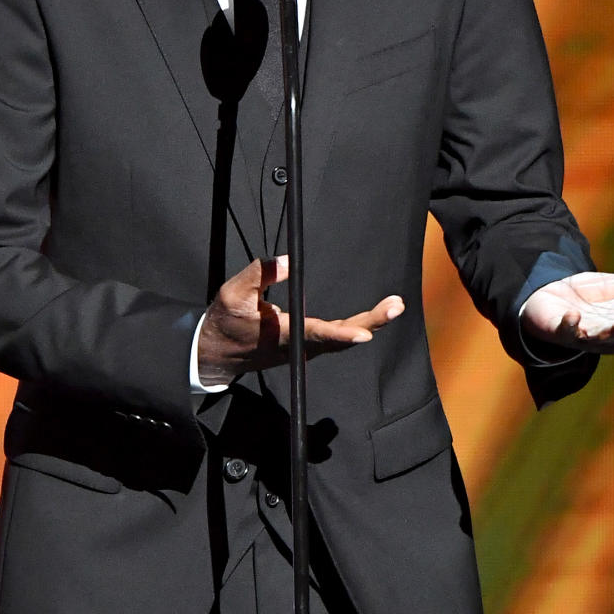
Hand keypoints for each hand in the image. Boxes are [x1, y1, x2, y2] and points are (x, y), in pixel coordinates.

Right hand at [198, 255, 403, 385]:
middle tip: (396, 306)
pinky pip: (335, 338)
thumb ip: (259, 274)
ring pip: (341, 338)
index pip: (316, 334)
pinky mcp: (306, 346)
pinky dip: (355, 327)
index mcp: (283, 334)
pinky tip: (373, 318)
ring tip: (393, 306)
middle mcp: (299, 346)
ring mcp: (304, 349)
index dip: (342, 334)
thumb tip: (288, 260)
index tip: (366, 334)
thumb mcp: (232, 293)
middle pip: (341, 337)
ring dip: (369, 323)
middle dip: (371, 322)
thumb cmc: (225, 321)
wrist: (217, 352)